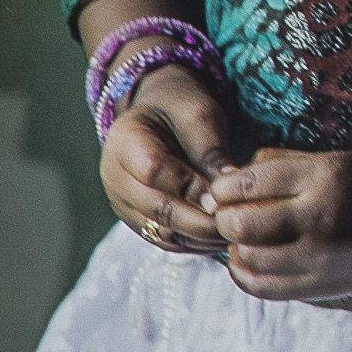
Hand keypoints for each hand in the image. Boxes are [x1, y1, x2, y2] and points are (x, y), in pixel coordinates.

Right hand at [101, 64, 241, 257]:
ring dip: (199, 236)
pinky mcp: (137, 221)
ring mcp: (123, 203)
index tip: (224, 196)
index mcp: (124, 140)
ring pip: (160, 231)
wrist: (158, 115)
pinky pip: (164, 240)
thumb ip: (210, 149)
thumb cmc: (180, 109)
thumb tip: (228, 185)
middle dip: (200, 220)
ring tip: (233, 231)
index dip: (191, 187)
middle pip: (156, 208)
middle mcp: (115, 177)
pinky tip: (219, 236)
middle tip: (236, 221)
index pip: (154, 170)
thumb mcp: (199, 114)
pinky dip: (193, 242)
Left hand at [200, 145, 351, 303]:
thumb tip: (224, 185)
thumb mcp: (331, 158)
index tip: (224, 191)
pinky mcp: (322, 286)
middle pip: (241, 224)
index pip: (248, 183)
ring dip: (236, 246)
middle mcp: (322, 217)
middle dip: (225, 217)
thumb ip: (277, 165)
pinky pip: (264, 287)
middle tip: (230, 214)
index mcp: (325, 176)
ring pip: (249, 257)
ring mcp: (323, 257)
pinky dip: (245, 274)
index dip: (223, 188)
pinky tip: (248, 261)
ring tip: (244, 237)